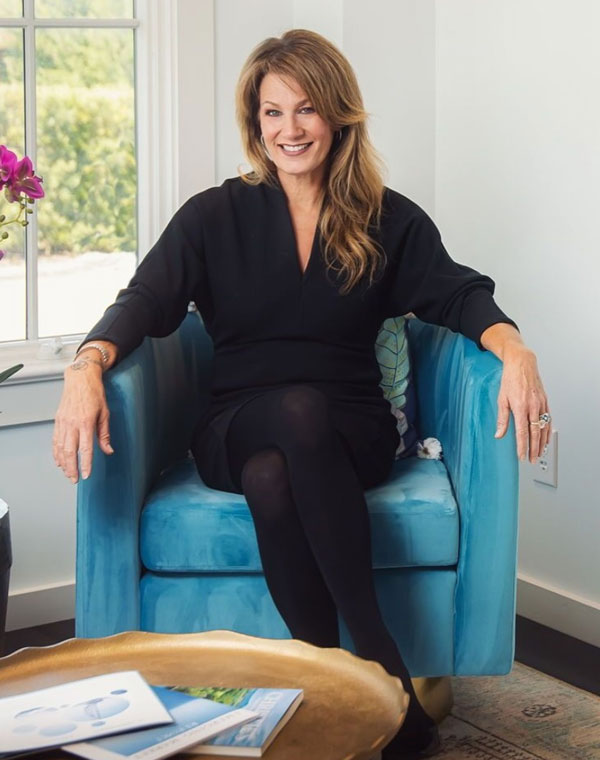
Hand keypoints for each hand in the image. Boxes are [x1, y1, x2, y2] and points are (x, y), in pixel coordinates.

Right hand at [53, 357, 113, 483]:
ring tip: (67, 474)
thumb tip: (108, 450)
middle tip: (75, 479)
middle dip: (71, 468)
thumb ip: (104, 433)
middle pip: (69, 451)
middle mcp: (72, 423)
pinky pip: (55, 440)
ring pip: (60, 448)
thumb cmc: (95, 394)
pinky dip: (56, 452)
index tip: (86, 475)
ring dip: (63, 463)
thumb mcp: (105, 413)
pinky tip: (59, 461)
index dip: (85, 464)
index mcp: (86, 422)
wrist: (80, 379)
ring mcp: (63, 422)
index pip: (85, 448)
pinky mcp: (58, 420)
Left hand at [494, 344, 550, 462]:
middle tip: (533, 459)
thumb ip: (502, 419)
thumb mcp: (501, 399)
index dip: (522, 446)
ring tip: (540, 453)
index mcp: (520, 407)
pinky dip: (547, 431)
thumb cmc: (510, 379)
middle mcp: (532, 406)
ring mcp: (540, 404)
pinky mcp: (545, 401)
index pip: (522, 433)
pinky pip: (548, 419)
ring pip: (544, 428)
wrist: (522, 364)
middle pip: (535, 433)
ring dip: (542, 443)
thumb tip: (499, 434)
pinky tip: (546, 438)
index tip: (522, 456)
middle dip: (534, 449)